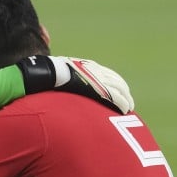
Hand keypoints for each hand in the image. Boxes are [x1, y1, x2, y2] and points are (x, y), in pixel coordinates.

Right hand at [16, 56, 133, 113]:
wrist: (48, 73)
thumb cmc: (48, 74)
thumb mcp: (58, 72)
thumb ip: (63, 77)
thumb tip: (55, 82)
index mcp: (88, 66)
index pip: (107, 74)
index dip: (115, 83)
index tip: (119, 91)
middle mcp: (96, 70)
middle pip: (116, 81)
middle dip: (124, 91)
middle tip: (128, 102)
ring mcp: (98, 79)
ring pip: (119, 89)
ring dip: (126, 99)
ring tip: (128, 109)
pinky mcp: (98, 88)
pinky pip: (115, 96)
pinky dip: (122, 103)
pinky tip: (124, 110)